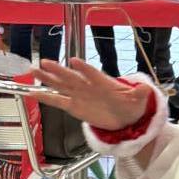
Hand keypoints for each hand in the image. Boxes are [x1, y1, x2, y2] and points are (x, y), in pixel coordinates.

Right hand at [35, 58, 152, 130]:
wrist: (124, 116)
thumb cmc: (131, 105)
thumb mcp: (138, 100)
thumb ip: (139, 94)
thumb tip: (146, 89)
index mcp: (103, 83)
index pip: (92, 74)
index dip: (84, 68)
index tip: (74, 61)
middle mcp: (88, 87)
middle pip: (71, 77)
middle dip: (58, 70)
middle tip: (44, 62)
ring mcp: (79, 95)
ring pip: (61, 86)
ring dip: (47, 79)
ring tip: (33, 71)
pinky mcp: (74, 106)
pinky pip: (58, 101)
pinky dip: (46, 97)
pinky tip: (32, 93)